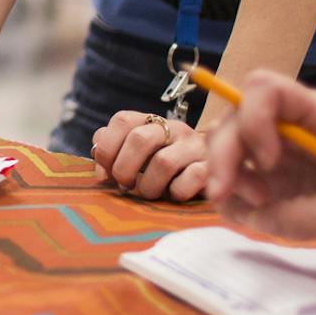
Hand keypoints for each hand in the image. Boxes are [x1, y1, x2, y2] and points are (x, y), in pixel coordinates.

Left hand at [92, 111, 207, 200]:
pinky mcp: (210, 167)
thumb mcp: (138, 156)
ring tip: (149, 193)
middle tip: (125, 185)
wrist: (214, 172)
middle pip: (140, 138)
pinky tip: (174, 194)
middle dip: (124, 168)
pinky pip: (190, 179)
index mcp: (152, 121)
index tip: (106, 172)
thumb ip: (114, 154)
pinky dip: (177, 192)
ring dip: (149, 186)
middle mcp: (175, 128)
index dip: (107, 147)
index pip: (122, 120)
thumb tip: (101, 172)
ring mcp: (194, 146)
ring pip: (163, 162)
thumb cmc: (165, 165)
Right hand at [204, 70, 315, 242]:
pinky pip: (230, 181)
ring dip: (227, 179)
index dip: (254, 118)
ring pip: (222, 145)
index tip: (269, 161)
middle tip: (226, 196)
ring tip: (261, 209)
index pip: (265, 88)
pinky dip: (233, 202)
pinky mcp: (263, 175)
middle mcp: (286, 123)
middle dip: (222, 156)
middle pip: (233, 118)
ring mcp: (270, 148)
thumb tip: (262, 218)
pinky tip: (260, 216)